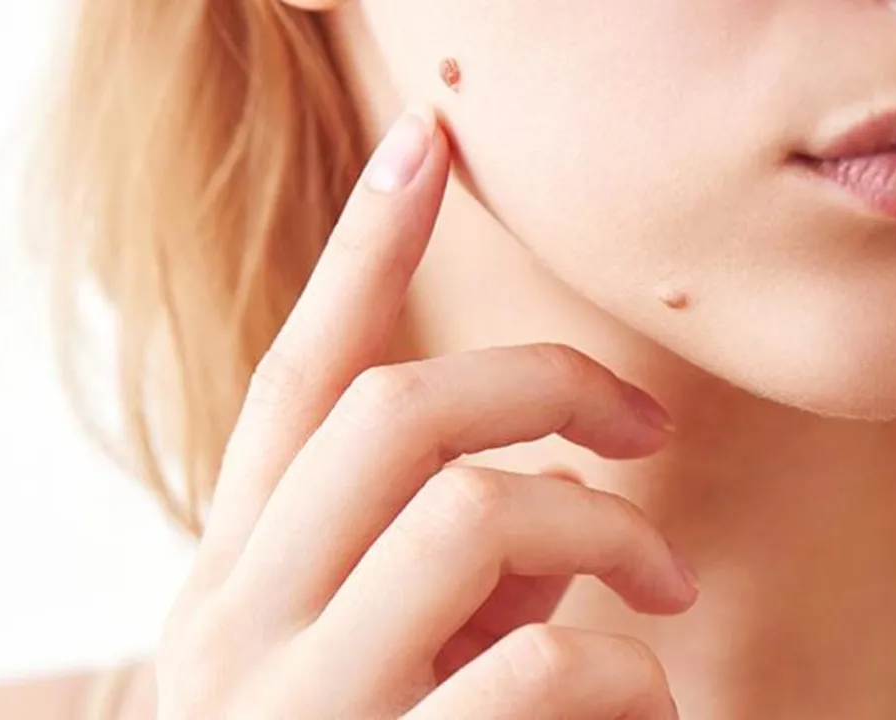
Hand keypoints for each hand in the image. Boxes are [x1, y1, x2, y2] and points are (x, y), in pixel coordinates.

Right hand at [155, 104, 696, 718]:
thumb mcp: (355, 658)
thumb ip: (423, 573)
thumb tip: (557, 529)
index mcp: (239, 564)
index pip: (299, 372)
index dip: (362, 246)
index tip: (430, 143)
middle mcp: (244, 613)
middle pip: (400, 410)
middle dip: (547, 383)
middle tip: (647, 425)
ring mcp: (302, 698)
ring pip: (473, 514)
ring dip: (599, 529)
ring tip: (656, 589)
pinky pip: (536, 667)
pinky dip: (617, 665)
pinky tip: (635, 692)